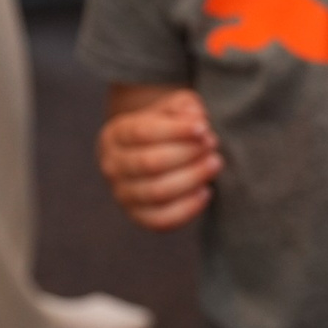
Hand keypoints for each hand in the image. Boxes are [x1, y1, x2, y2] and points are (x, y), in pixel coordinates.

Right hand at [99, 86, 220, 229]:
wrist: (153, 154)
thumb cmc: (165, 127)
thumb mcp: (173, 108)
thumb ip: (184, 107)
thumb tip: (196, 118)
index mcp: (115, 135)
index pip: (142, 133)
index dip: (175, 131)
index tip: (204, 128)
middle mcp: (112, 167)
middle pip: (150, 163)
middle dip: (187, 153)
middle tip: (212, 145)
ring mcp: (123, 195)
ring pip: (158, 192)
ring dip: (192, 177)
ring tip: (214, 163)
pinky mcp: (139, 217)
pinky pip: (162, 219)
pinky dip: (187, 208)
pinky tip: (206, 191)